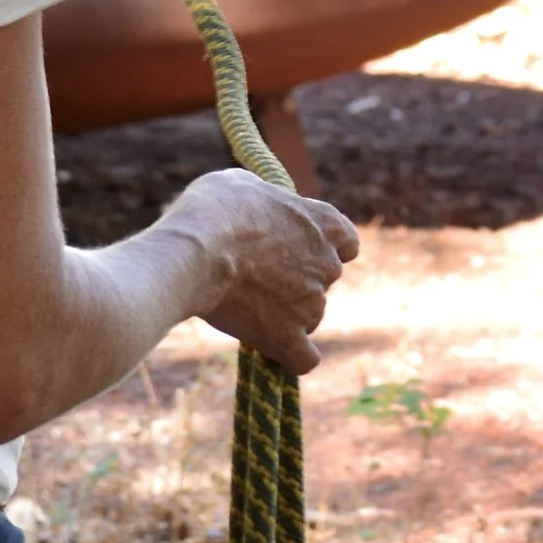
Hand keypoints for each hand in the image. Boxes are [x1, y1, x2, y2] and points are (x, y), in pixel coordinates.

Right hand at [160, 169, 359, 373]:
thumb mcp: (242, 184)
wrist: (196, 254)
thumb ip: (265, 199)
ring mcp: (312, 304)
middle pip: (324, 279)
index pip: (347, 241)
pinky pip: (304, 358)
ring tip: (245, 304)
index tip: (299, 248)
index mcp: (322, 222)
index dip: (324, 246)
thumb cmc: (214, 210)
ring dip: (287, 314)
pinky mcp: (289, 338)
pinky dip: (290, 354)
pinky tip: (271, 347)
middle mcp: (326, 264)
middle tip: (258, 274)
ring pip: (309, 316)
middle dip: (298, 279)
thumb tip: (259, 204)